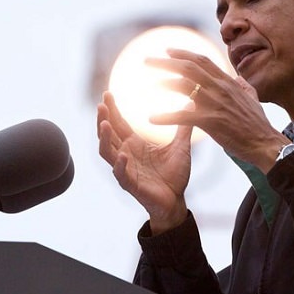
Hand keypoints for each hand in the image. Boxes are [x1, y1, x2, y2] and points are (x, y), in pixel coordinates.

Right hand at [97, 91, 190, 233]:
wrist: (176, 200)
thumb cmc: (175, 174)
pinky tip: (121, 155)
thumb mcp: (181, 146)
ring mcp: (126, 169)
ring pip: (107, 152)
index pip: (119, 123)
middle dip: (103, 119)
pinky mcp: (131, 184)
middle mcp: (126, 154)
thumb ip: (183, 126)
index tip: (107, 93)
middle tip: (101, 104)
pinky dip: (120, 165)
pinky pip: (121, 174)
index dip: (112, 109)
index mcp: (134, 144)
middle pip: (107, 134)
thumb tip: (191, 104)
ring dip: (104, 138)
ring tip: (104, 123)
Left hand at [147, 49, 287, 172]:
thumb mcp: (252, 99)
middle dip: (165, 62)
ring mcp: (215, 103)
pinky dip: (165, 116)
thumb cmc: (258, 124)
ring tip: (150, 84)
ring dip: (164, 83)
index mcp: (228, 82)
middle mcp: (220, 88)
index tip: (167, 51)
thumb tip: (238, 77)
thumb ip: (243, 86)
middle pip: (188, 67)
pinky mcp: (210, 121)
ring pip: (184, 86)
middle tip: (147, 61)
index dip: (183, 54)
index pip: (202, 60)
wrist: (264, 143)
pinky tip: (152, 119)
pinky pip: (182, 116)